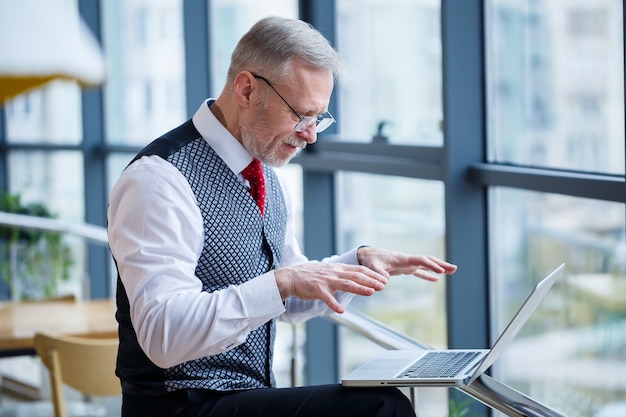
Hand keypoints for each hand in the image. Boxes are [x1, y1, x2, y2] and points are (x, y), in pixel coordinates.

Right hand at [274, 262, 388, 313]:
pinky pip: (327, 298)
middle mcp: (334, 273)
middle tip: (383, 286)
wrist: (292, 277)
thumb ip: (342, 275)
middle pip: (356, 276)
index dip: (372, 274)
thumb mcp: (329, 272)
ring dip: (359, 288)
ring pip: (345, 284)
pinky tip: (341, 310)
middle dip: (371, 280)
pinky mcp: (317, 289)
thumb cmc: (311, 276)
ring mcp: (326, 281)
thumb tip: (356, 279)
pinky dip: (334, 304)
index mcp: (338, 268)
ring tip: (370, 292)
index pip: (359, 270)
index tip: (383, 279)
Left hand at [357, 247, 456, 281]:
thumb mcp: (372, 267)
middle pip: (428, 260)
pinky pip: (419, 271)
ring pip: (426, 265)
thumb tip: (385, 282)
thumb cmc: (370, 260)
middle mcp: (408, 260)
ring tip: (452, 271)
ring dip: (438, 268)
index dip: (431, 265)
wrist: (368, 255)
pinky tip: (436, 280)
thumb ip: (378, 273)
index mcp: (402, 259)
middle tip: (454, 269)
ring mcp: (407, 264)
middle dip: (441, 264)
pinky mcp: (404, 268)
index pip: (420, 261)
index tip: (441, 271)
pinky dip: (427, 275)